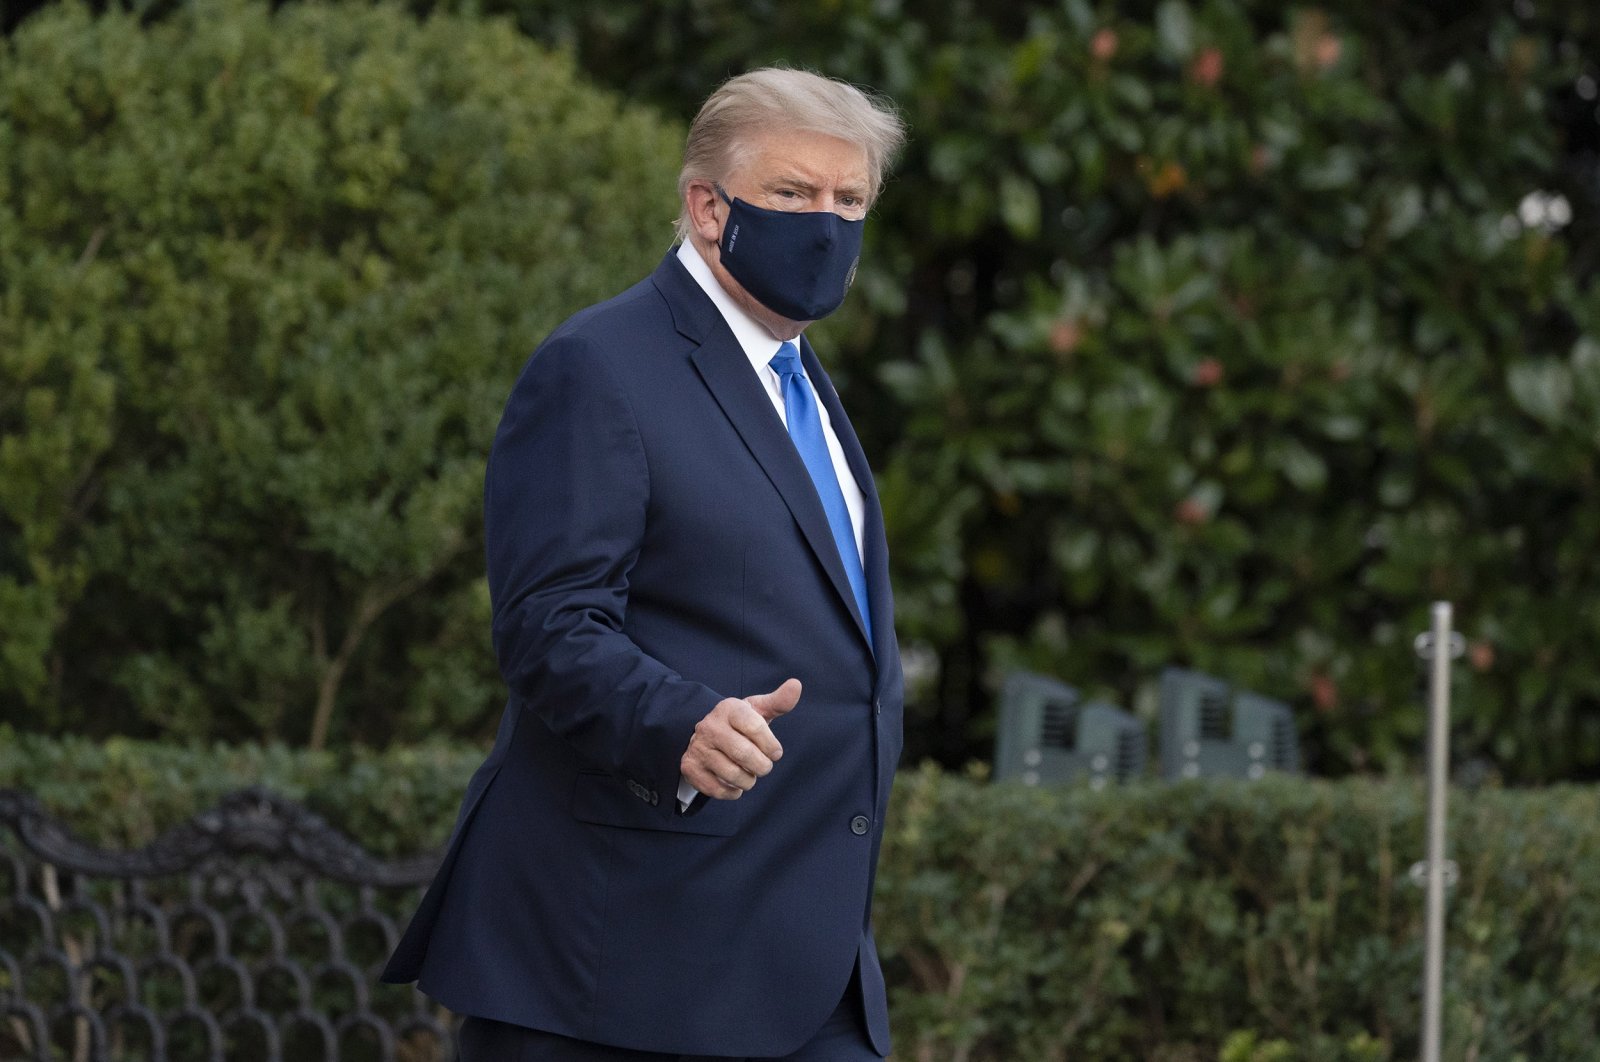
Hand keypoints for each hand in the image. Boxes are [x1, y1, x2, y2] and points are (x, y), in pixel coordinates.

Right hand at [679, 679, 801, 799]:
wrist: (706, 738)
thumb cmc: (740, 725)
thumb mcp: (757, 711)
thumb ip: (779, 702)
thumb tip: (796, 685)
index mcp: (728, 709)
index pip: (755, 727)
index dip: (770, 745)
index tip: (775, 753)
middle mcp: (709, 726)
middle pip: (744, 754)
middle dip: (762, 766)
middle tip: (764, 767)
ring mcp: (698, 748)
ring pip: (732, 774)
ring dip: (748, 780)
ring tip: (749, 774)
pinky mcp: (690, 768)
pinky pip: (719, 789)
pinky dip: (733, 791)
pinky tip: (734, 783)